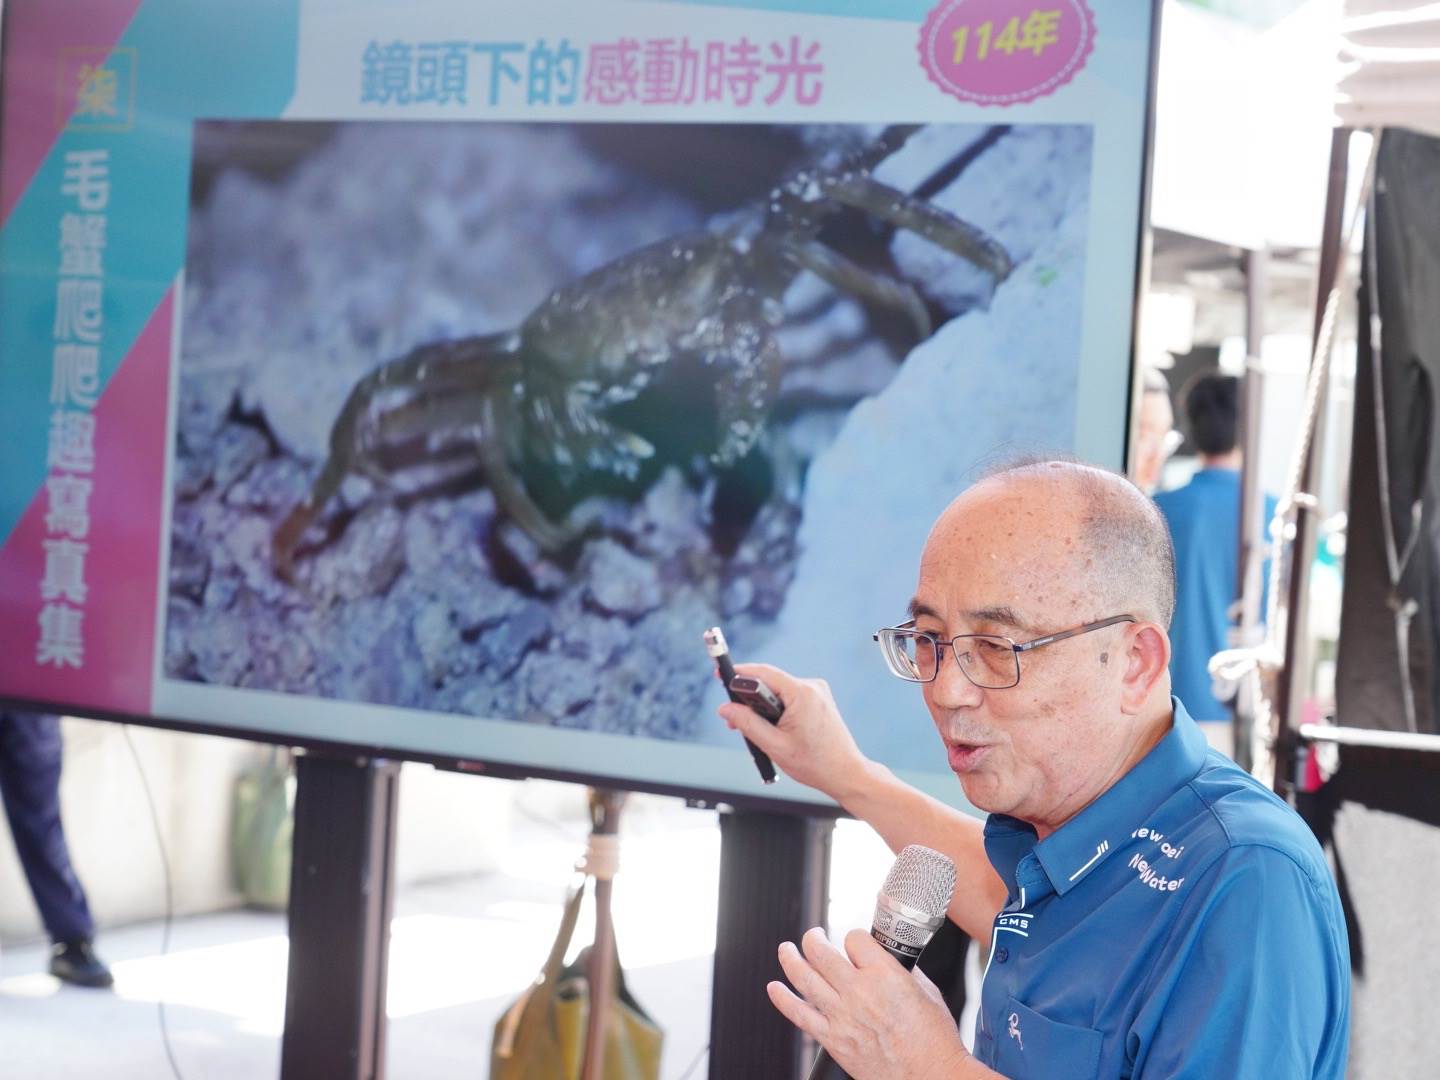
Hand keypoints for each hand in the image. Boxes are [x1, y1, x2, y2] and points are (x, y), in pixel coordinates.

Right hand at [718, 662, 868, 798]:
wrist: (846, 774)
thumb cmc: (815, 763)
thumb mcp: (774, 745)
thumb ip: (747, 724)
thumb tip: (725, 708)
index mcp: (802, 693)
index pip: (763, 673)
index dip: (739, 674)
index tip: (720, 674)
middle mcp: (812, 687)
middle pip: (770, 683)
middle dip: (748, 699)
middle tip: (732, 718)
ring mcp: (817, 693)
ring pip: (778, 692)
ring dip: (762, 708)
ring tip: (755, 732)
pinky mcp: (819, 701)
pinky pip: (789, 698)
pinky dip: (776, 710)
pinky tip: (772, 729)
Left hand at [770, 926, 970, 1079]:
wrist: (931, 1078)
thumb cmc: (934, 1039)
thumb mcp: (926, 991)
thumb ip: (900, 970)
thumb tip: (885, 959)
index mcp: (885, 975)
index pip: (854, 938)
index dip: (854, 938)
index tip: (855, 944)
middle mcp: (859, 992)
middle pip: (821, 951)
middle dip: (813, 937)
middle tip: (814, 936)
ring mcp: (842, 1017)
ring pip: (803, 977)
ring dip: (789, 958)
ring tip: (786, 949)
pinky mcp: (834, 1040)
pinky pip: (799, 1015)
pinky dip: (782, 999)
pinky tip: (774, 988)